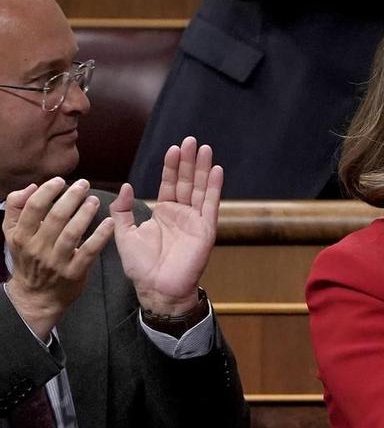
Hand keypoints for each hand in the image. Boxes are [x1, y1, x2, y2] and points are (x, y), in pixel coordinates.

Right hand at [3, 178, 115, 340]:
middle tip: (84, 185)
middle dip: (71, 198)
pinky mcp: (74, 272)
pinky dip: (100, 236)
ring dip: (86, 214)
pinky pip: (89, 251)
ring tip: (94, 200)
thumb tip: (31, 187)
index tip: (60, 181)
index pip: (33, 207)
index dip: (48, 191)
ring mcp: (56, 261)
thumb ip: (17, 208)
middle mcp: (37, 247)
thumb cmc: (27, 257)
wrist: (35, 296)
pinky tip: (110, 223)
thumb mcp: (12, 234)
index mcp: (21, 236)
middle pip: (55, 217)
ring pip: (72, 233)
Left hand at [114, 136, 220, 319]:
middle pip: (186, 181)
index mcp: (163, 214)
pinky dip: (214, 187)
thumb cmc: (141, 266)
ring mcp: (195, 220)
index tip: (173, 148)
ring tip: (204, 149)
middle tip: (191, 141)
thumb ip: (123, 210)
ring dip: (203, 168)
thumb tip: (126, 186)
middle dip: (189, 161)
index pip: (169, 184)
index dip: (171, 167)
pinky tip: (216, 170)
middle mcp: (181, 214)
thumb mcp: (124, 233)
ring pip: (200, 188)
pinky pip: (211, 204)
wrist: (157, 287)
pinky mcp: (206, 229)